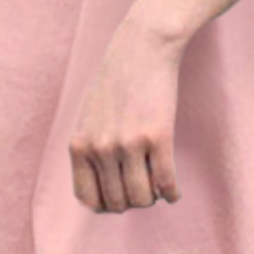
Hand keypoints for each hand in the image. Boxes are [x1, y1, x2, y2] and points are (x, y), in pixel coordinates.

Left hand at [69, 13, 183, 212]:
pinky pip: (166, 183)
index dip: (106, 205)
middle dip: (133, 201)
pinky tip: (174, 191)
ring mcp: (129, 144)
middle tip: (144, 189)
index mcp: (79, 145)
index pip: (88, 199)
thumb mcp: (89, 117)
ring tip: (158, 188)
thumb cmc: (117, 83)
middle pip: (119, 202)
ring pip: (143, 198)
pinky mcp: (158, 136)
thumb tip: (97, 194)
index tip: (120, 196)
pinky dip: (172, 193)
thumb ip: (89, 150)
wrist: (142, 48)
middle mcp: (101, 148)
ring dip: (153, 198)